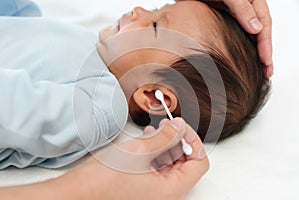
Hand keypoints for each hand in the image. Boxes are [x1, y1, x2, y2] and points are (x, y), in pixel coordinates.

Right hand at [71, 118, 208, 199]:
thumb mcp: (139, 152)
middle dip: (178, 141)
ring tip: (155, 131)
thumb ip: (165, 137)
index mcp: (170, 190)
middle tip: (168, 126)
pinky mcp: (143, 188)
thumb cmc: (102, 181)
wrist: (77, 194)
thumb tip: (180, 126)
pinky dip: (155, 153)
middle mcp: (165, 194)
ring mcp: (153, 192)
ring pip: (170, 164)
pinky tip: (146, 142)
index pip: (199, 164)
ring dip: (166, 145)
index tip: (182, 128)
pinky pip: (157, 168)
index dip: (193, 142)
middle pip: (185, 163)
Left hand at [177, 0, 273, 77]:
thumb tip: (256, 28)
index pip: (264, 24)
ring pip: (248, 37)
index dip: (266, 44)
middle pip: (258, 33)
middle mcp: (245, 9)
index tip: (266, 61)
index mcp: (252, 0)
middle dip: (263, 54)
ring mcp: (234, 15)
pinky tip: (240, 60)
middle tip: (266, 73)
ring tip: (258, 71)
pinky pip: (235, 36)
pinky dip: (240, 49)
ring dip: (253, 54)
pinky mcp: (222, 21)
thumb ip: (241, 8)